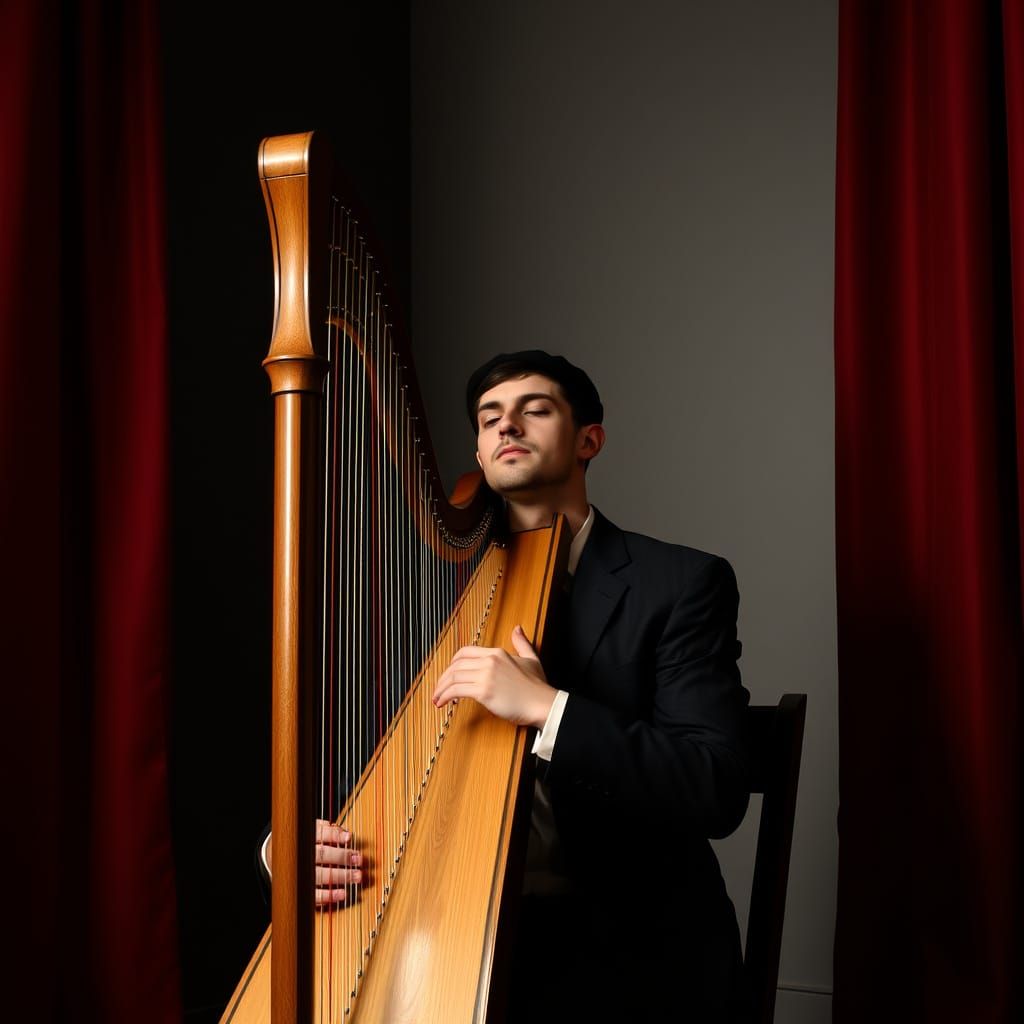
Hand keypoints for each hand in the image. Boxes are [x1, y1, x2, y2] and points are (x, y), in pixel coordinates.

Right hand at [266, 818, 363, 906]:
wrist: (275, 857)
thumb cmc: (302, 842)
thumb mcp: (311, 830)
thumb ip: (328, 829)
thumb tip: (345, 832)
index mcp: (304, 837)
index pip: (319, 834)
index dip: (334, 835)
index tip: (349, 837)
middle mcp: (301, 855)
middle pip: (321, 855)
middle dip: (342, 857)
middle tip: (359, 859)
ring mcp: (300, 874)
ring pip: (319, 875)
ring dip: (339, 877)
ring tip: (357, 876)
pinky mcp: (300, 890)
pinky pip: (313, 895)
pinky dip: (328, 895)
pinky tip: (342, 894)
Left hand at [432, 625, 556, 727]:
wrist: (544, 704)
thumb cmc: (538, 687)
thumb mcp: (531, 659)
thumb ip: (521, 643)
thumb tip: (517, 629)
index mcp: (497, 653)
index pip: (466, 652)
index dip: (453, 663)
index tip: (448, 674)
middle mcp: (490, 661)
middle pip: (456, 664)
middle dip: (443, 677)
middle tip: (438, 689)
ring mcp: (486, 675)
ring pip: (453, 677)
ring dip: (441, 688)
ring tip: (437, 699)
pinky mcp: (484, 691)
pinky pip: (457, 690)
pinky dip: (445, 696)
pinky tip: (443, 703)